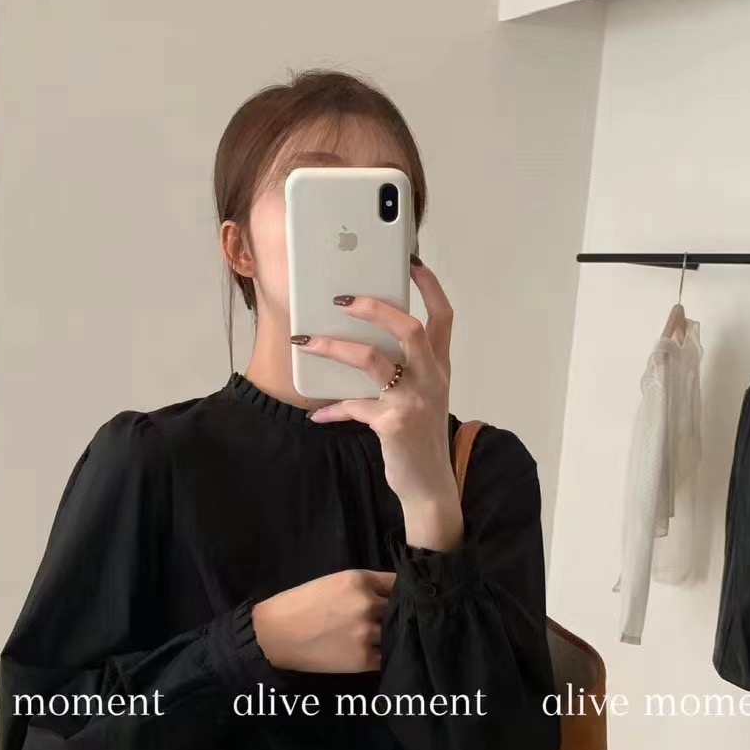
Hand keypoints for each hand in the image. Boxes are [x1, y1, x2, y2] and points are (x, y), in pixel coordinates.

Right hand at [252, 569, 395, 672]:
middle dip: (400, 612)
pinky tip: (380, 653)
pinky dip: (386, 655)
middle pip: (402, 608)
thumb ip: (366, 585)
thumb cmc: (300, 604)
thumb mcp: (335, 581)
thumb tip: (395, 593)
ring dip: (394, 635)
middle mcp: (368, 605)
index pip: (399, 583)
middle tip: (399, 618)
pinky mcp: (363, 659)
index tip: (406, 597)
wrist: (273, 635)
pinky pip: (388, 657)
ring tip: (389, 636)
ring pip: (397, 632)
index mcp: (360, 580)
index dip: (404, 591)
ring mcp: (367, 633)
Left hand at [297, 257, 462, 548]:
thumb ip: (404, 370)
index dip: (429, 287)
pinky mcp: (393, 425)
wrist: (430, 486)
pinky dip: (332, 408)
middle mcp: (432, 379)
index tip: (412, 263)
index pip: (442, 317)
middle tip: (343, 299)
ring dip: (335, 347)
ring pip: (373, 360)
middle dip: (375, 307)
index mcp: (439, 368)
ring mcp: (413, 401)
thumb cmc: (420, 437)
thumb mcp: (422, 397)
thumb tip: (363, 342)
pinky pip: (354, 406)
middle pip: (409, 328)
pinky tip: (316, 414)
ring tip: (306, 342)